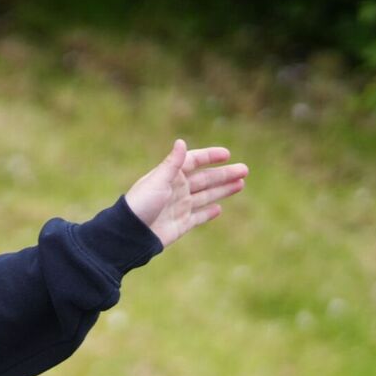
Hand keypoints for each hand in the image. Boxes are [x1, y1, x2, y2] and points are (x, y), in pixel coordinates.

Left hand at [123, 139, 247, 246]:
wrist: (131, 234)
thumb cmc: (141, 204)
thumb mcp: (158, 181)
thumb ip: (172, 163)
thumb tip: (181, 141)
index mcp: (170, 176)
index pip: (193, 161)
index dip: (209, 156)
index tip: (227, 154)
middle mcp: (176, 190)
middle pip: (205, 179)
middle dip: (224, 174)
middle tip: (245, 170)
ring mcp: (179, 207)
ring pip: (206, 196)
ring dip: (223, 189)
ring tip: (241, 184)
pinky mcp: (181, 224)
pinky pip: (198, 216)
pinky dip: (209, 212)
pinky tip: (219, 208)